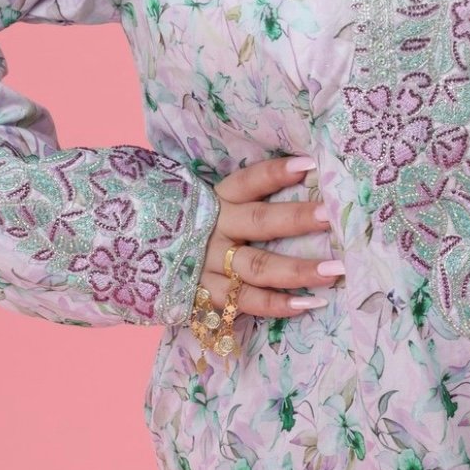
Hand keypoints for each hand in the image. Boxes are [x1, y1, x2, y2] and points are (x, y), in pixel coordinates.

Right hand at [194, 153, 343, 328]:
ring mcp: (209, 265)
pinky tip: (307, 304)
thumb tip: (303, 180)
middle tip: (332, 215)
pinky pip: (245, 302)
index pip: (248, 181)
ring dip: (297, 270)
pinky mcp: (205, 296)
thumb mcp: (209, 207)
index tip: (309, 164)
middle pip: (260, 222)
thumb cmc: (191, 230)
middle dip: (297, 218)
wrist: (135, 260)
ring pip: (258, 267)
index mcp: (216, 201)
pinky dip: (276, 305)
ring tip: (334, 270)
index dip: (276, 172)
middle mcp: (214, 230)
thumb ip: (244, 199)